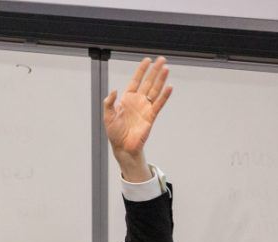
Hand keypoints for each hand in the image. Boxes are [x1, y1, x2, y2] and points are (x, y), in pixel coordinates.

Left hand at [104, 56, 172, 176]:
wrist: (123, 147)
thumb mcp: (107, 116)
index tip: (147, 60)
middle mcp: (138, 101)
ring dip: (161, 79)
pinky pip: (159, 104)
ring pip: (155, 90)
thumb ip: (109, 103)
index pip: (136, 81)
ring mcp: (145, 108)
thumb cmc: (114, 132)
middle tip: (162, 59)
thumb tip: (114, 90)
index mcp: (127, 99)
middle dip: (154, 71)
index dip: (141, 70)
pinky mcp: (151, 116)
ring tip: (166, 68)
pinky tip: (170, 86)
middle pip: (148, 82)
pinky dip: (164, 95)